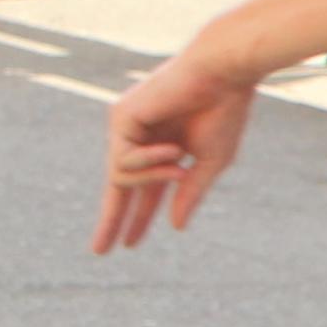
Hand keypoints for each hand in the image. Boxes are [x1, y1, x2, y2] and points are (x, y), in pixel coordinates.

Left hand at [94, 50, 256, 253]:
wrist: (223, 75)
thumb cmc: (225, 112)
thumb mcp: (210, 162)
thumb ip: (190, 192)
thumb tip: (174, 226)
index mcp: (166, 149)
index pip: (146, 190)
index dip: (139, 218)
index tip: (129, 245)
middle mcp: (141, 138)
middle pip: (119, 187)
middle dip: (112, 219)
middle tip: (101, 251)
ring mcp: (127, 127)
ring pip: (120, 177)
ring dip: (151, 179)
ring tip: (178, 163)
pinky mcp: (120, 117)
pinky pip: (123, 161)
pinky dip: (147, 162)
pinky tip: (171, 149)